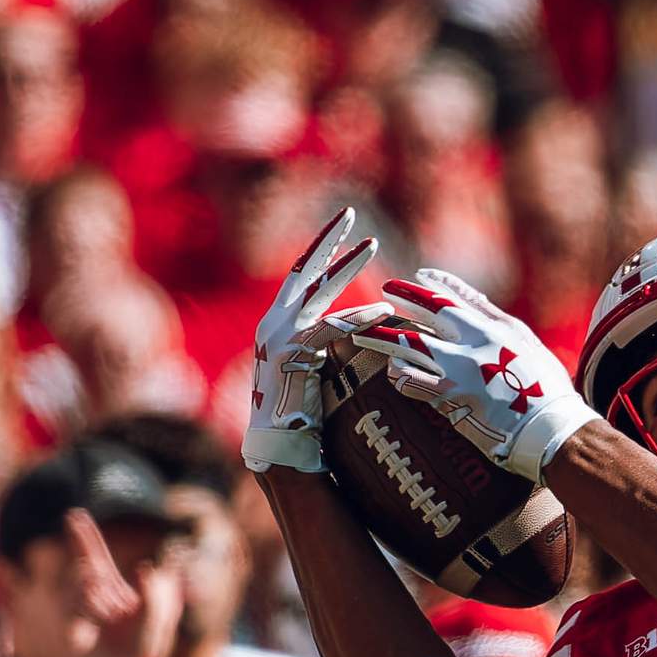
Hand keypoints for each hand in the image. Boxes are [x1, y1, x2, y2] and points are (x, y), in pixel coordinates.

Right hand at [67, 510, 183, 656]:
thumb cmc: (141, 648)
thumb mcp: (157, 620)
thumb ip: (155, 595)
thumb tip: (145, 566)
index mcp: (111, 590)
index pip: (95, 559)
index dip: (86, 539)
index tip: (75, 516)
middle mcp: (92, 597)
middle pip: (81, 562)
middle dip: (80, 540)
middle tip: (72, 515)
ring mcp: (80, 612)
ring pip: (81, 584)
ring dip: (91, 583)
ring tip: (100, 592)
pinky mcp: (72, 631)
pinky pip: (75, 608)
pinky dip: (87, 603)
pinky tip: (97, 608)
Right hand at [247, 208, 383, 474]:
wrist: (279, 444)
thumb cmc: (302, 410)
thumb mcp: (315, 365)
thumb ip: (328, 341)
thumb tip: (361, 327)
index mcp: (279, 320)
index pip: (300, 273)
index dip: (321, 248)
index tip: (343, 227)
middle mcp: (274, 320)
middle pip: (303, 267)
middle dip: (327, 238)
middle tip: (350, 213)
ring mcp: (281, 334)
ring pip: (316, 289)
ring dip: (346, 265)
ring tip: (371, 244)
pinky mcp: (293, 354)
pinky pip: (331, 328)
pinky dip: (358, 319)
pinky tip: (382, 311)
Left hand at [355, 269, 595, 482]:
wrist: (553, 428)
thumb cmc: (547, 388)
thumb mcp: (527, 342)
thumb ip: (495, 320)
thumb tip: (469, 300)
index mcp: (494, 327)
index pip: (453, 297)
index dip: (428, 285)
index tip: (411, 278)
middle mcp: (474, 342)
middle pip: (426, 314)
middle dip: (399, 301)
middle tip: (380, 297)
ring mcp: (460, 370)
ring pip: (409, 345)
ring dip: (383, 338)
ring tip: (363, 336)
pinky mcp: (451, 398)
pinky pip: (413, 382)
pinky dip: (399, 375)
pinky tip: (392, 373)